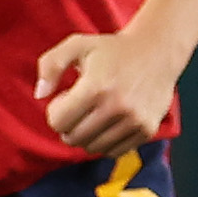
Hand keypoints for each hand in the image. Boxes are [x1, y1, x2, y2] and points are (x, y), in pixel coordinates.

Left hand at [34, 27, 183, 155]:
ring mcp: (134, 120)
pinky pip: (114, 152)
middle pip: (73, 138)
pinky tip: (109, 122)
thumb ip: (50, 65)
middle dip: (69, 125)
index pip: (58, 122)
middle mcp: (117, 107)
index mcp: (96, 87)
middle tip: (79, 107)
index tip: (66, 98)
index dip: (56, 111)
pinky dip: (106, 142)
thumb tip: (40, 95)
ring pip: (93, 148)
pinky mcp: (147, 130)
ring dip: (87, 135)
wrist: (157, 51)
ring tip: (94, 113)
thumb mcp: (76, 45)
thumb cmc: (112, 49)